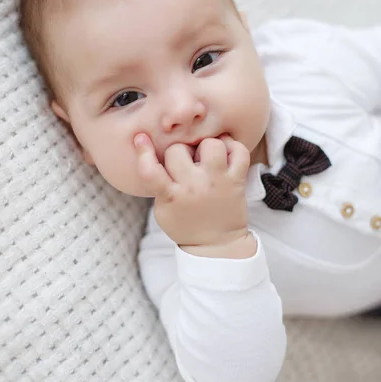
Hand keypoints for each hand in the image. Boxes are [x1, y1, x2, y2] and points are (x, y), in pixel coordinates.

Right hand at [134, 133, 250, 249]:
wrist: (218, 244)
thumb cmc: (186, 225)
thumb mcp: (163, 209)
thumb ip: (158, 183)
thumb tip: (152, 150)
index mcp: (171, 196)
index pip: (150, 170)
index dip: (143, 151)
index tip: (141, 137)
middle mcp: (194, 186)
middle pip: (178, 149)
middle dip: (179, 151)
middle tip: (185, 162)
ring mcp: (217, 182)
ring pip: (210, 144)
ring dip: (206, 146)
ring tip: (206, 158)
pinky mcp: (237, 180)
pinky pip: (239, 151)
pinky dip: (233, 147)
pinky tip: (225, 155)